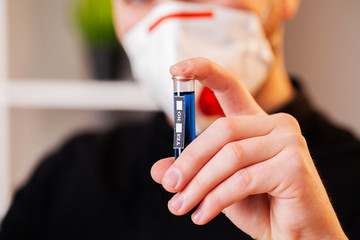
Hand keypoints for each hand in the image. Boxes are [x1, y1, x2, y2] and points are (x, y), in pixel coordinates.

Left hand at [151, 58, 346, 239]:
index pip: (230, 86)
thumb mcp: (217, 184)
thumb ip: (192, 172)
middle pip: (221, 130)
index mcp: (257, 122)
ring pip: (229, 156)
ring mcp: (289, 141)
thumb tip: (158, 170)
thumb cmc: (259, 205)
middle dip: (189, 161)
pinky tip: (203, 214)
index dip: (204, 71)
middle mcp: (276, 125)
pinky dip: (216, 199)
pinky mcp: (294, 165)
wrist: (294, 235)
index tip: (176, 68)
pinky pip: (241, 180)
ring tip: (181, 206)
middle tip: (170, 185)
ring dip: (199, 185)